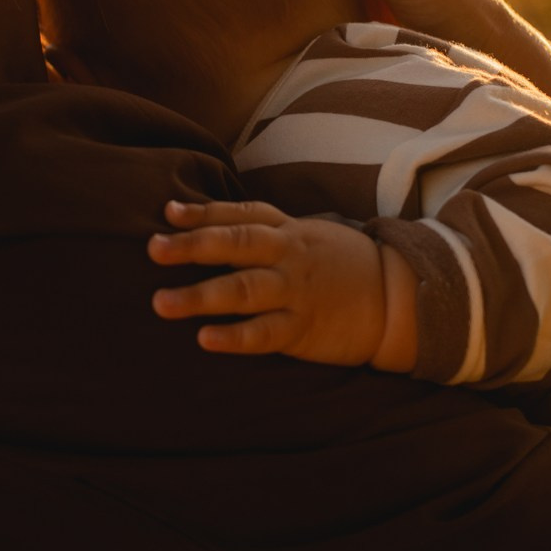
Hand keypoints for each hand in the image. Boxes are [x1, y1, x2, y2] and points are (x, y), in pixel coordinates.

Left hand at [149, 199, 395, 363]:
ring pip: (243, 290)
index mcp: (286, 231)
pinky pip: (265, 333)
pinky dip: (234, 336)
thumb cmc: (339, 265)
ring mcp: (296, 292)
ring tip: (161, 302)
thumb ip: (262, 230)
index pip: (240, 215)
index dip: (203, 213)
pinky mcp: (304, 329)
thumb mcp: (305, 236)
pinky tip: (205, 338)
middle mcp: (288, 256)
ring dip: (200, 296)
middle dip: (192, 246)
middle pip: (236, 245)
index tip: (168, 212)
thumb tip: (208, 224)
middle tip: (153, 249)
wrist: (397, 298)